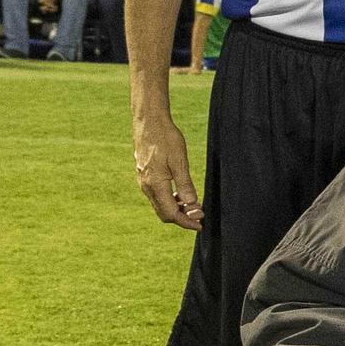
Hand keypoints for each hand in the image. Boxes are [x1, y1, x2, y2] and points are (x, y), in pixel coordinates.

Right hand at [132, 107, 203, 226]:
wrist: (149, 122)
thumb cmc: (166, 138)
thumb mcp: (180, 161)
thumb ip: (185, 185)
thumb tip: (192, 206)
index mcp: (155, 185)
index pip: (171, 214)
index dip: (186, 222)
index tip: (200, 224)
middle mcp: (147, 187)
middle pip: (164, 213)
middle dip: (182, 218)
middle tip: (199, 216)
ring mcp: (144, 182)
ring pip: (160, 205)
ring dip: (176, 210)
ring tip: (193, 207)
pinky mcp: (145, 176)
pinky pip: (157, 196)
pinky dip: (170, 200)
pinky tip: (182, 195)